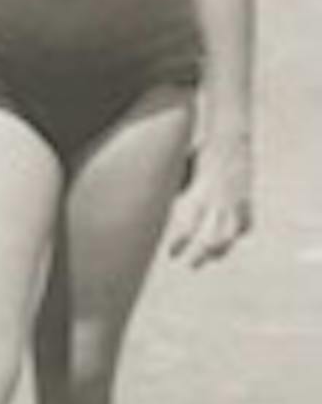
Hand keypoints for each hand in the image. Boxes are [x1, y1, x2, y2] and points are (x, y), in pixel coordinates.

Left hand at [167, 144, 251, 267]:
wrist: (230, 138)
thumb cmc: (200, 152)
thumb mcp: (182, 169)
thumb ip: (175, 189)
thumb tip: (154, 204)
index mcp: (200, 194)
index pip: (188, 226)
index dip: (180, 243)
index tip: (172, 255)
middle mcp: (219, 202)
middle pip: (211, 238)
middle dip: (200, 255)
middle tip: (191, 265)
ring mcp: (236, 203)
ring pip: (231, 236)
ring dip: (221, 249)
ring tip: (212, 258)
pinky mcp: (248, 200)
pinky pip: (245, 223)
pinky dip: (239, 232)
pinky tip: (232, 238)